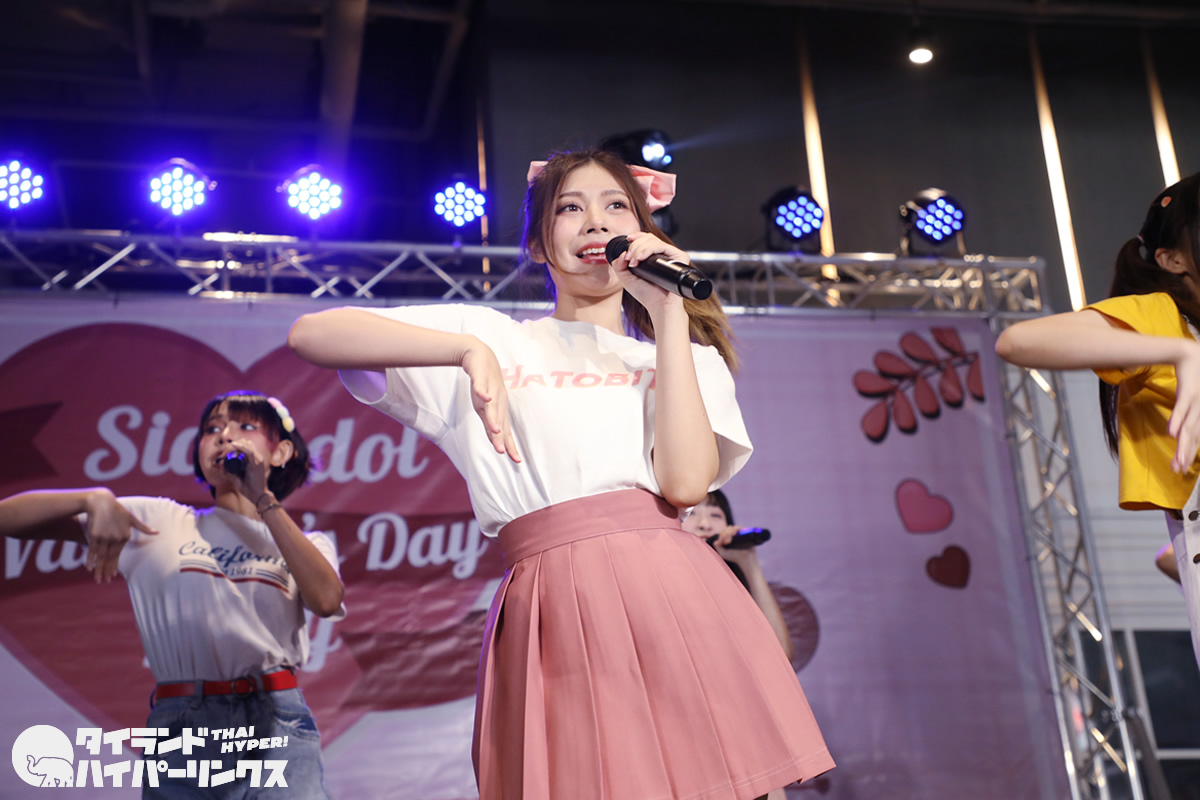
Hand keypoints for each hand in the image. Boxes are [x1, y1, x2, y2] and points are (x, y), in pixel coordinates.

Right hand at [82, 489, 156, 582]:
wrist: (101, 502)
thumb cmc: (118, 510)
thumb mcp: (132, 519)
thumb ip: (143, 528)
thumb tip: (157, 533)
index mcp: (124, 536)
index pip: (118, 555)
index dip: (114, 566)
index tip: (113, 576)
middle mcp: (114, 538)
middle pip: (109, 558)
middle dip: (106, 570)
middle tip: (105, 581)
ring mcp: (104, 537)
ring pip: (101, 556)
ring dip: (99, 568)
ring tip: (97, 579)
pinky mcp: (94, 535)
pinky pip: (92, 549)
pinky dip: (90, 559)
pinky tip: (89, 568)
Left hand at [226, 441, 269, 503]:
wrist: (258, 496)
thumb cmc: (250, 488)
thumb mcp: (239, 478)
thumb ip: (232, 473)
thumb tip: (222, 469)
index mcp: (255, 460)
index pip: (247, 446)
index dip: (236, 445)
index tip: (226, 451)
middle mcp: (258, 458)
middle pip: (246, 443)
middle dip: (234, 444)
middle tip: (224, 452)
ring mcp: (258, 460)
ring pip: (247, 444)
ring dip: (236, 445)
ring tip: (227, 450)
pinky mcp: (257, 463)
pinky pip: (249, 451)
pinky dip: (240, 447)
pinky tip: (233, 445)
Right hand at [461, 338, 520, 462]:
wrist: (479, 356)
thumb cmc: (485, 384)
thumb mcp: (486, 406)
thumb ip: (490, 422)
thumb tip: (496, 440)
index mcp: (498, 410)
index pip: (505, 431)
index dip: (510, 445)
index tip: (517, 461)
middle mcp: (496, 401)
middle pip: (499, 422)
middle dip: (500, 438)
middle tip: (503, 452)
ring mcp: (489, 389)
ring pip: (491, 406)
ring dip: (493, 418)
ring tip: (495, 431)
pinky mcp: (479, 378)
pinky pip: (480, 386)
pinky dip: (483, 392)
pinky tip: (485, 397)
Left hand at [611, 232, 688, 315]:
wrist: (659, 306)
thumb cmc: (647, 294)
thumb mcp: (626, 278)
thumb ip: (618, 265)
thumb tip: (623, 252)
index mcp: (654, 257)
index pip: (647, 239)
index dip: (637, 236)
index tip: (628, 240)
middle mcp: (664, 255)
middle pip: (649, 237)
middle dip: (634, 246)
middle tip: (629, 259)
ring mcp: (672, 256)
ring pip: (654, 240)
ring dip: (639, 248)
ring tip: (634, 262)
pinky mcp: (679, 258)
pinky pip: (662, 246)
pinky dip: (648, 249)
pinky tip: (640, 258)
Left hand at [710, 524, 760, 568]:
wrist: (746, 560)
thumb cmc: (734, 557)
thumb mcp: (723, 553)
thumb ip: (718, 546)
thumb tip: (716, 540)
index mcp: (728, 537)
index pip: (723, 532)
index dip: (722, 536)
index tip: (725, 543)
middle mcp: (734, 534)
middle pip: (727, 529)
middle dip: (725, 534)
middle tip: (727, 542)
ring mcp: (739, 533)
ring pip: (732, 528)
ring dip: (729, 532)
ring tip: (730, 540)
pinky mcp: (745, 532)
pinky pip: (738, 528)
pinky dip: (734, 530)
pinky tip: (733, 534)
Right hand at [1169, 342, 1199, 472]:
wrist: (1191, 353)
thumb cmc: (1194, 376)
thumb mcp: (1193, 397)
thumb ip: (1186, 414)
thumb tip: (1177, 431)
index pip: (1195, 437)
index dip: (1188, 453)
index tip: (1180, 468)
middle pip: (1193, 436)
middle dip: (1186, 455)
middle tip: (1177, 470)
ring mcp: (1197, 402)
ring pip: (1189, 428)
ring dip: (1183, 445)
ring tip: (1177, 461)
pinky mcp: (1189, 392)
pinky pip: (1182, 409)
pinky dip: (1177, 421)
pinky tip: (1171, 434)